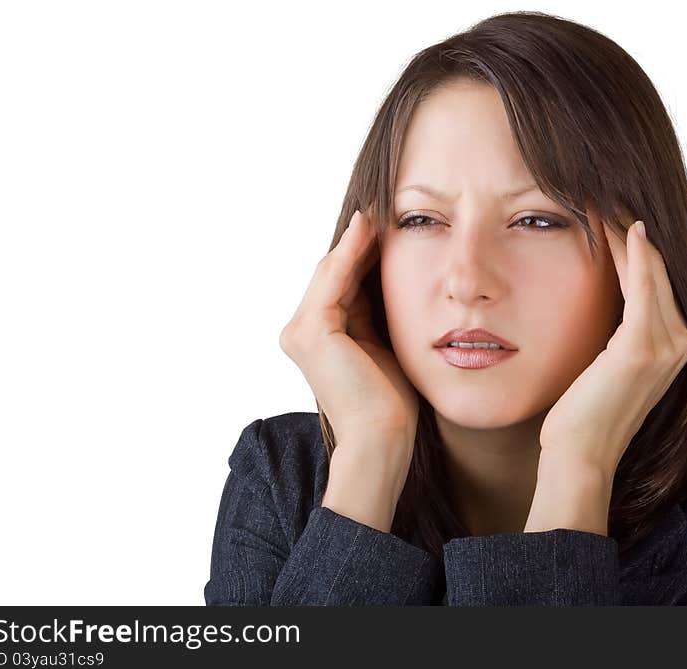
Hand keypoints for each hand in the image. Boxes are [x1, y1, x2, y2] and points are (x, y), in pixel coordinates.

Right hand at [279, 209, 419, 458]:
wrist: (382, 437)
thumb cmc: (388, 401)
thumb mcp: (380, 344)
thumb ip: (372, 312)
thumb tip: (384, 275)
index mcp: (315, 337)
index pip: (338, 284)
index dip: (360, 255)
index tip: (386, 230)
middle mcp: (298, 331)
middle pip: (330, 274)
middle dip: (358, 244)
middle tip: (384, 214)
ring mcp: (300, 331)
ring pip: (330, 272)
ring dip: (355, 241)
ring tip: (378, 214)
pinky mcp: (313, 331)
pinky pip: (334, 280)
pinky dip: (351, 253)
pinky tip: (368, 231)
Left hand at [538, 218, 686, 476]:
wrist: (580, 454)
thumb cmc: (583, 414)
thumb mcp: (607, 367)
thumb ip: (617, 335)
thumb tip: (601, 304)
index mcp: (674, 347)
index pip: (656, 285)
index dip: (636, 249)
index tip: (614, 216)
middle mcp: (681, 344)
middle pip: (658, 273)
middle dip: (633, 234)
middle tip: (608, 197)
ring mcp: (666, 346)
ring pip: (651, 273)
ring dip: (629, 236)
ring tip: (606, 202)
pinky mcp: (641, 348)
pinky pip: (641, 288)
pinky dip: (634, 256)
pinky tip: (625, 229)